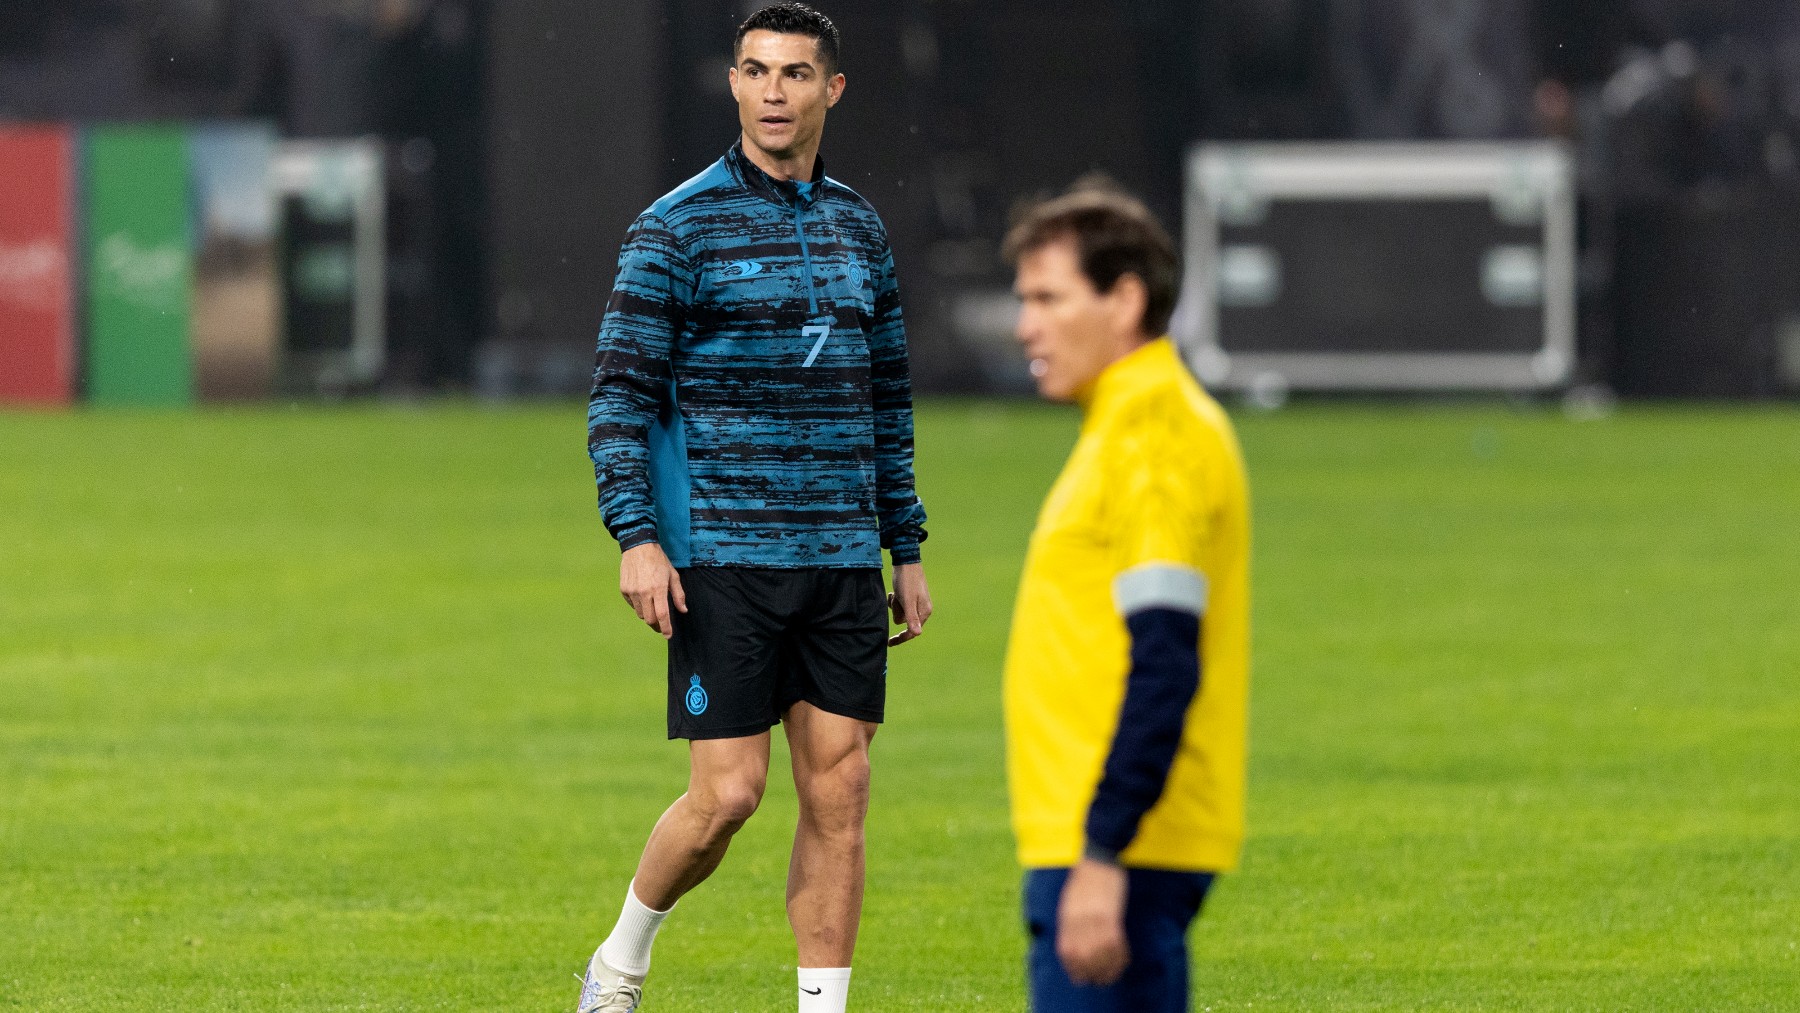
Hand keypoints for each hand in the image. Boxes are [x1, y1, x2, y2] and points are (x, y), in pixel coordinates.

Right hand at [619, 543, 686, 638]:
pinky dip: (638, 606)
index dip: (666, 628)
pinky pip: (632, 605)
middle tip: (662, 625)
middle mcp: (643, 592)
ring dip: (648, 615)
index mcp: (658, 589)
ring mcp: (632, 591)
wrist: (638, 547)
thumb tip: (683, 610)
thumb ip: (678, 594)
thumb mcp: (673, 575)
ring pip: (640, 614)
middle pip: (650, 619)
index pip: (662, 615)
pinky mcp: (624, 590)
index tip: (668, 635)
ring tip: (653, 608)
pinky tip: (643, 598)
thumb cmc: (658, 560)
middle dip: (657, 625)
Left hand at [886, 562, 932, 646]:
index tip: (889, 643)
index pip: (912, 632)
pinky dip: (894, 600)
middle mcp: (921, 609)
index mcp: (924, 612)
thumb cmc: (907, 581)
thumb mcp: (907, 600)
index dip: (901, 638)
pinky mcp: (909, 597)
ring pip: (900, 612)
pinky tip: (895, 591)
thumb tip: (917, 633)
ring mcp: (915, 603)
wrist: (905, 561)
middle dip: (897, 611)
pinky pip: (899, 605)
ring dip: (895, 605)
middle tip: (896, 598)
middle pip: (903, 621)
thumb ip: (911, 618)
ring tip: (896, 593)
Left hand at [1056, 858, 1129, 985]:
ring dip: (1108, 969)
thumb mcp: (1070, 900)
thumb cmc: (1085, 879)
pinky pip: (1116, 943)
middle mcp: (1079, 921)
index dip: (1073, 969)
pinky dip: (1120, 955)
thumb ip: (1070, 922)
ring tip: (1112, 976)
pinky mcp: (1111, 914)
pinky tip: (1124, 960)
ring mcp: (1095, 918)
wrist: (1099, 859)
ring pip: (1101, 954)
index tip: (1081, 978)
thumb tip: (1072, 944)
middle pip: (1083, 957)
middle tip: (1099, 981)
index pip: (1067, 952)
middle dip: (1091, 974)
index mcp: (1067, 917)